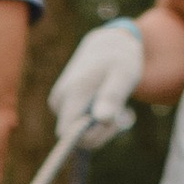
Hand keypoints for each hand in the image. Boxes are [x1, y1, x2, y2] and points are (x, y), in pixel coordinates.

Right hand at [49, 17, 143, 146]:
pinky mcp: (61, 106)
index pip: (68, 133)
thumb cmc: (118, 60)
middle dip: (101, 132)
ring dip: (101, 126)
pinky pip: (78, 126)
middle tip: (124, 113)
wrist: (106, 46)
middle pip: (75, 137)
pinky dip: (96, 122)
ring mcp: (58, 103)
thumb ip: (112, 96)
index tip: (114, 123)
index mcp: (72, 92)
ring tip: (118, 105)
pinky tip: (108, 105)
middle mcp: (59, 100)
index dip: (91, 137)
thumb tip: (101, 119)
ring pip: (78, 133)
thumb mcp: (124, 74)